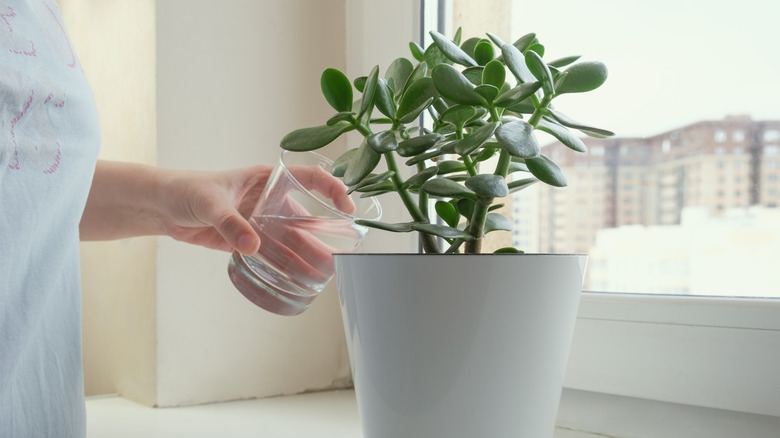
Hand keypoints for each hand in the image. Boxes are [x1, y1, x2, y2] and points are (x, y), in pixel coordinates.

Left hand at [159, 163, 353, 256]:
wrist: (162, 206)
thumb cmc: (185, 190)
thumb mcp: (209, 203)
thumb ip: (230, 223)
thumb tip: (252, 245)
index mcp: (267, 179)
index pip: (309, 178)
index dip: (332, 189)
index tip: (346, 206)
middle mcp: (269, 200)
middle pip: (306, 217)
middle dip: (324, 236)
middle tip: (339, 255)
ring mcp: (260, 221)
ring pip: (291, 239)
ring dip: (306, 255)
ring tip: (322, 274)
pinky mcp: (248, 239)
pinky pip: (273, 253)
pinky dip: (285, 265)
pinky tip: (296, 278)